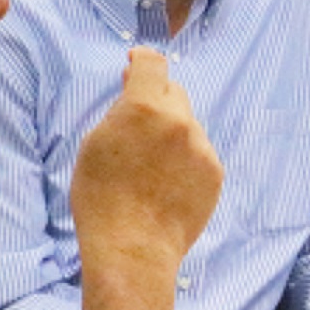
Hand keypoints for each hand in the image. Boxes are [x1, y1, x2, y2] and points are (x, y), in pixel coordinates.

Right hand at [72, 50, 222, 270]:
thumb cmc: (102, 199)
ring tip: (149, 168)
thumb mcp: (95, 145)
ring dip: (171, 133)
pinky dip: (185, 158)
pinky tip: (165, 183)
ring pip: (187, 125)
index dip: (143, 60)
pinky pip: (199, 152)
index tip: (137, 64)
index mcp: (144, 108)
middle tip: (138, 124)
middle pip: (173, 93)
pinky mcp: (215, 172)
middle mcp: (180, 122)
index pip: (153, 64)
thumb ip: (120, 111)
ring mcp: (202, 148)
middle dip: (156, 101)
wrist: (133, 249)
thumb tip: (135, 89)